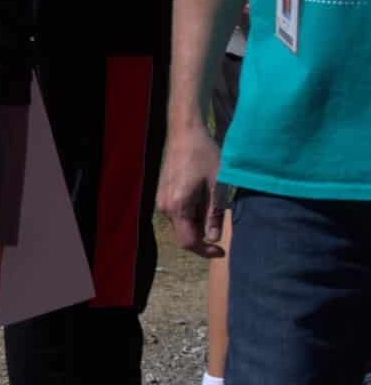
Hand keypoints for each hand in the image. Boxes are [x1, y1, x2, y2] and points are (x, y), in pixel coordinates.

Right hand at [156, 126, 224, 256]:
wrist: (186, 133)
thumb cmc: (205, 156)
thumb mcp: (218, 186)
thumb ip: (214, 215)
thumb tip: (213, 238)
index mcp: (178, 207)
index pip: (188, 242)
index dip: (205, 251)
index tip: (222, 251)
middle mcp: (165, 207)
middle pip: (183, 234)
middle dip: (204, 235)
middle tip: (223, 223)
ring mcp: (162, 200)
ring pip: (181, 223)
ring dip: (199, 222)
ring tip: (216, 205)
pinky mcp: (164, 193)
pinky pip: (178, 212)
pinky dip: (192, 213)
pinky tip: (205, 197)